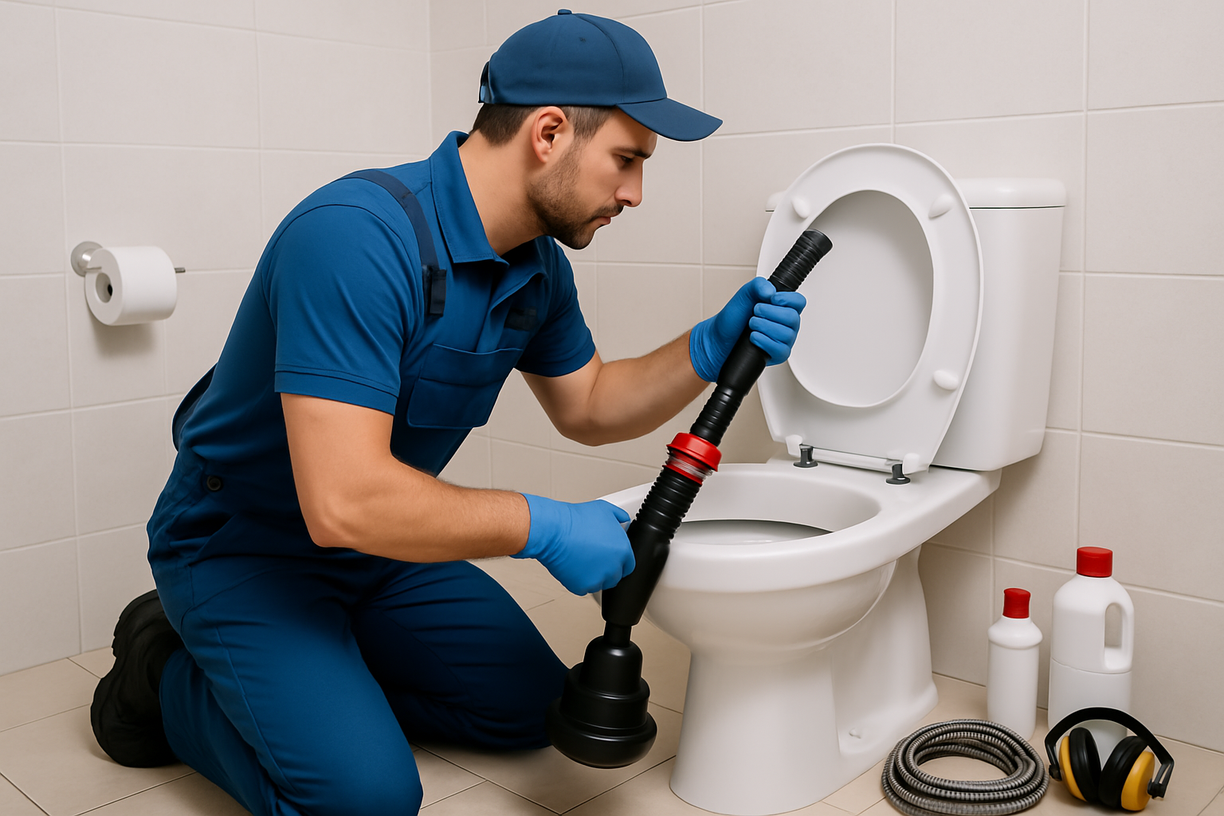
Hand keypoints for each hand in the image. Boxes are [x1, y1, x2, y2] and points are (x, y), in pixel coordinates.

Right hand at [515, 495, 634, 595]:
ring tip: (582, 560)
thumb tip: (625, 522)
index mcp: (623, 550)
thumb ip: (621, 518)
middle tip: (593, 557)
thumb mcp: (606, 510)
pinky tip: (574, 566)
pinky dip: (579, 581)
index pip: (629, 565)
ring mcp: (598, 579)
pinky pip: (584, 588)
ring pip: (599, 584)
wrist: (554, 532)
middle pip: (615, 576)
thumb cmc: (575, 520)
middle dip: (606, 568)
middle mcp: (613, 568)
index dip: (618, 561)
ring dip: (593, 576)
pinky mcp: (581, 587)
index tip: (609, 557)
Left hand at [689, 277, 805, 381]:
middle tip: (755, 312)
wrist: (718, 340)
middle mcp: (785, 324)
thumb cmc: (732, 320)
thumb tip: (771, 291)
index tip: (772, 299)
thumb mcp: (743, 295)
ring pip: (787, 335)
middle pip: (793, 318)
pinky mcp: (777, 355)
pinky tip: (753, 338)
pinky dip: (764, 342)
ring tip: (751, 325)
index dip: (788, 299)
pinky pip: (780, 350)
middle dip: (770, 313)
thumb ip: (758, 286)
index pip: (799, 302)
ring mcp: (783, 340)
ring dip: (764, 327)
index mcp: (781, 307)